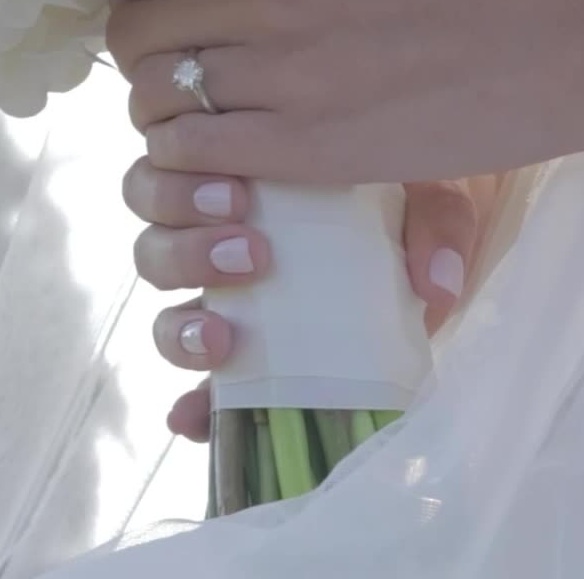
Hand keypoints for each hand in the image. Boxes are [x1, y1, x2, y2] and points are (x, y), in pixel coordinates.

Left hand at [107, 0, 583, 183]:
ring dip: (166, 123)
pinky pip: (189, 155)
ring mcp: (273, 73)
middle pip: (131, 39)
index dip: (136, 0)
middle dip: (144, 67)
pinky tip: (229, 172)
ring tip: (210, 135)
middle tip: (183, 87)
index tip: (162, 25)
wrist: (560, 38)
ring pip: (150, 103)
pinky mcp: (298, 145)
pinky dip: (190, 168)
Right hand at [122, 158, 499, 441]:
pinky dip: (190, 406)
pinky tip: (190, 416)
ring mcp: (220, 303)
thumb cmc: (410, 206)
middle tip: (251, 251)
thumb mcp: (427, 196)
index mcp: (242, 179)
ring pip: (162, 310)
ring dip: (180, 322)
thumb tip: (434, 285)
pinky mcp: (240, 366)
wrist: (433, 242)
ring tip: (226, 333)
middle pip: (150, 234)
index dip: (179, 184)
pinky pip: (194, 390)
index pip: (170, 167)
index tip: (238, 194)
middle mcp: (212, 236)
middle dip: (183, 242)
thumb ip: (434, 218)